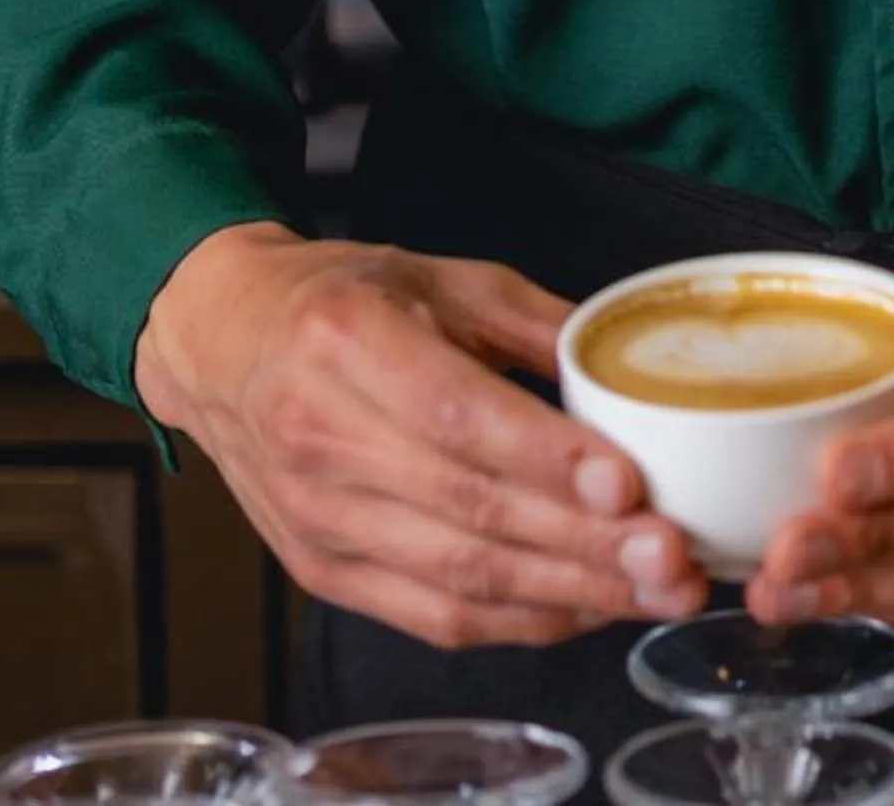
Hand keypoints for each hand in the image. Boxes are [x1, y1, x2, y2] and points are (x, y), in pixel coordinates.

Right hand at [136, 223, 708, 647]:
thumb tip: (631, 368)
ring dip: (566, 593)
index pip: (456, 415)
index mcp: (349, 339)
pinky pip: (432, 615)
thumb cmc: (338, 298)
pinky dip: (517, 620)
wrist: (220, 342)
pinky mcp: (321, 571)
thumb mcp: (437, 273)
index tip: (627, 482)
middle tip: (673, 556)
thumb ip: (534, 321)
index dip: (545, 457)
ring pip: (457, 575)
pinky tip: (583, 608)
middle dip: (583, 543)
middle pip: (468, 511)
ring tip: (651, 591)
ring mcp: (317, 516)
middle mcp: (321, 435)